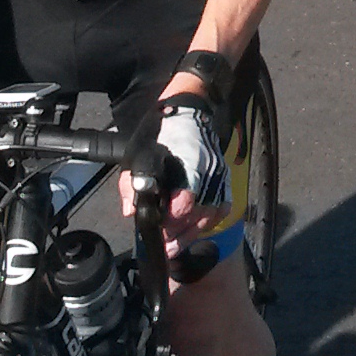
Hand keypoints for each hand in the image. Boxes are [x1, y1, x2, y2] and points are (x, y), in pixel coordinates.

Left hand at [125, 94, 228, 258]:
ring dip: (192, 234)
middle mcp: (207, 175)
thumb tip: (132, 212)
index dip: (168, 224)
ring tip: (175, 244)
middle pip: (196, 218)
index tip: (157, 232)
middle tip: (164, 244)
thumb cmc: (160, 133)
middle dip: (178, 235)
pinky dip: (209, 222)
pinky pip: (221, 210)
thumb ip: (131, 186)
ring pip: (209, 218)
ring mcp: (218, 178)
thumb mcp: (136, 155)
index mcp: (186, 168)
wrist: (188, 111)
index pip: (183, 208)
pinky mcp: (224, 180)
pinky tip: (196, 228)